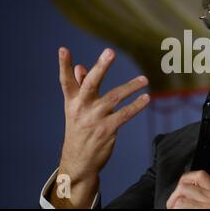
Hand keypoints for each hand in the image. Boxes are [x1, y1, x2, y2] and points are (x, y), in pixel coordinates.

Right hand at [52, 47, 149, 207]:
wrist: (79, 162)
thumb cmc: (79, 130)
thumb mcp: (75, 110)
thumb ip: (79, 88)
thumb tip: (80, 67)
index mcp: (72, 102)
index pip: (66, 81)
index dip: (64, 65)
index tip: (63, 49)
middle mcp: (81, 108)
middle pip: (90, 84)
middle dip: (100, 67)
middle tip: (110, 52)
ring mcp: (94, 119)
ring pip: (114, 97)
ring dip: (131, 87)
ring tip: (144, 79)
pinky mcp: (107, 130)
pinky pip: (125, 114)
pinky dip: (136, 105)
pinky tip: (146, 98)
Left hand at [167, 171, 209, 208]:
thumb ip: (208, 197)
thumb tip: (189, 193)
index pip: (200, 175)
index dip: (185, 181)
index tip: (180, 189)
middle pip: (184, 186)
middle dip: (174, 196)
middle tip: (172, 206)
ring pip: (180, 199)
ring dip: (174, 207)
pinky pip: (181, 208)